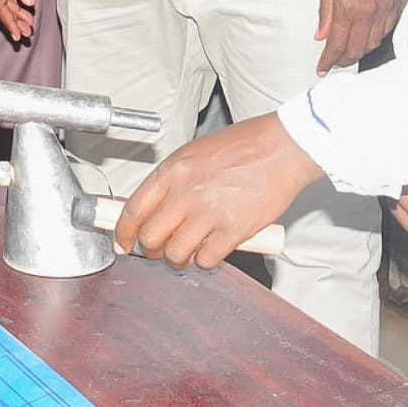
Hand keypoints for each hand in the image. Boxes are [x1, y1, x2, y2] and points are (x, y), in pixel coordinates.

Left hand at [110, 115, 323, 270]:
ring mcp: (209, 212)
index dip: (124, 232)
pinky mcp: (233, 230)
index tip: (123, 243)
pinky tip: (212, 250)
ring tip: (187, 253)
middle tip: (159, 251)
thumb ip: (174, 180)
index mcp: (173, 169)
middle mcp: (186, 191)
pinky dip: (205, 261)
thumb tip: (157, 208)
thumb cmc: (246, 146)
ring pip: (175, 254)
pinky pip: (207, 259)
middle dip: (150, 250)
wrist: (283, 147)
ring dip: (178, 260)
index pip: (134, 209)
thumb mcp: (196, 153)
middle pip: (150, 237)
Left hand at [314, 0, 403, 73]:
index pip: (337, 44)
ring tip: (349, 50)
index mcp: (347, 6)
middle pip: (356, 48)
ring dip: (360, 50)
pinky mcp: (396, 1)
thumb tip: (321, 34)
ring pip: (373, 42)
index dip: (328, 60)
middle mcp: (368, 11)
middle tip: (335, 61)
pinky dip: (376, 37)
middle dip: (344, 59)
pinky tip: (368, 36)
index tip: (322, 68)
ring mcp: (384, 7)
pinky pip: (387, 28)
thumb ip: (325, 11)